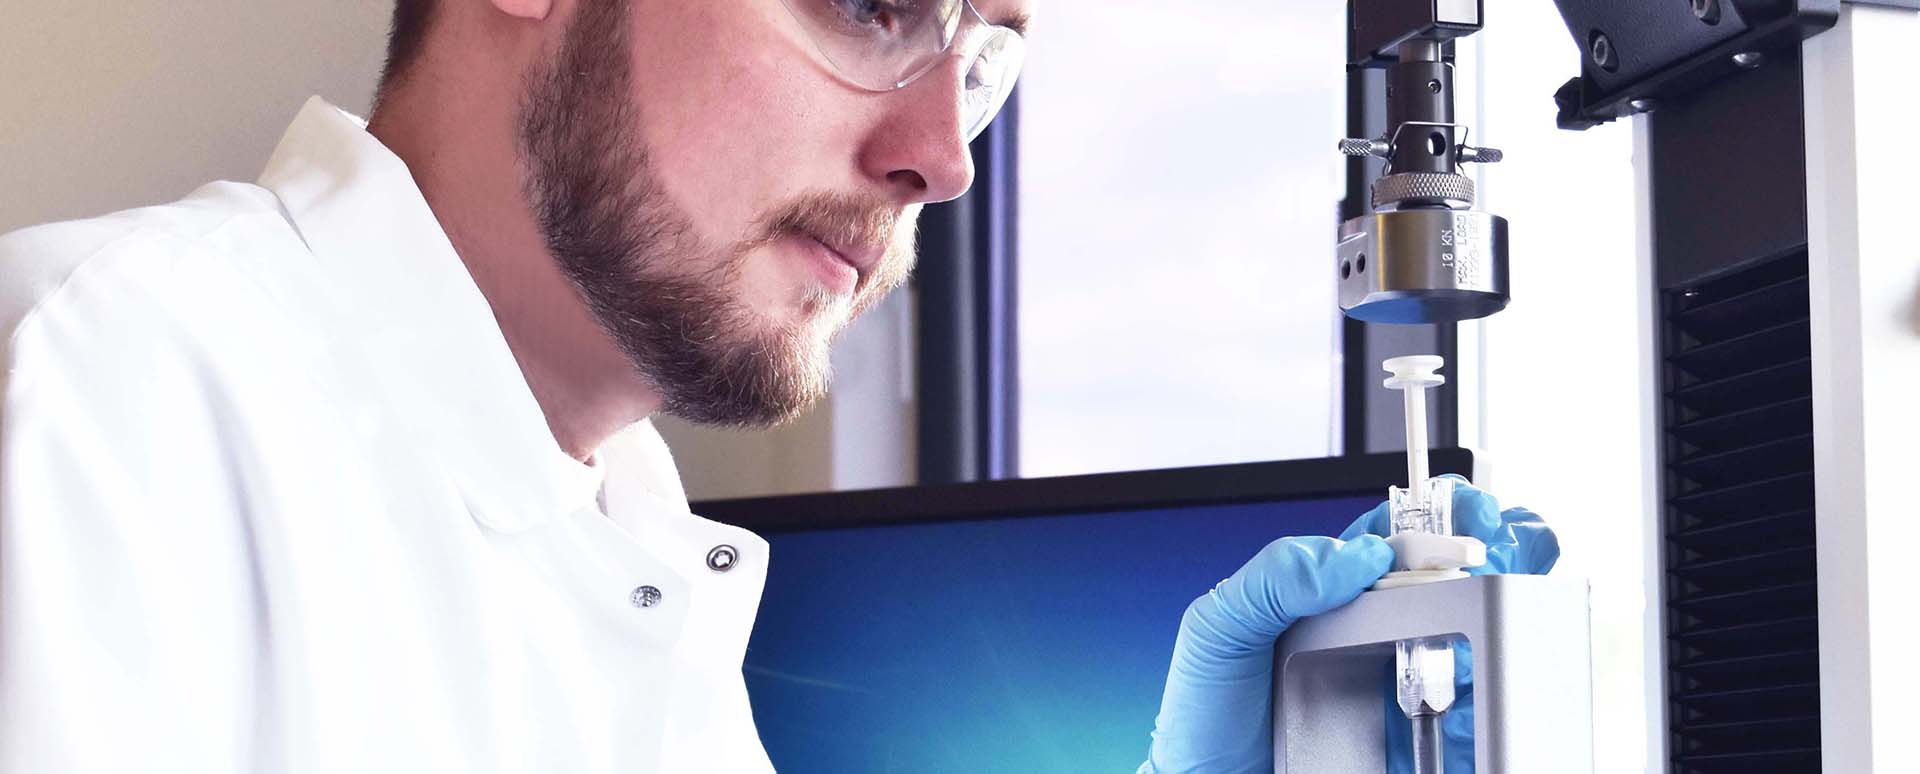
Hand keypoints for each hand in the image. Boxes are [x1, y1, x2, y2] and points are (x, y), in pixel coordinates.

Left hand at [1137, 476, 1558, 773]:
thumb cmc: (1206, 710)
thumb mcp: (1218, 626)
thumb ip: (1277, 576)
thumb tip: (1360, 555)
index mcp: (1330, 588)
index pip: (1400, 534)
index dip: (1443, 513)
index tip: (1470, 513)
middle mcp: (1374, 629)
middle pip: (1458, 577)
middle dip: (1499, 553)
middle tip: (1506, 556)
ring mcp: (1399, 682)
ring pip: (1477, 640)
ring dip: (1502, 619)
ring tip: (1498, 621)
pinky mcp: (1414, 738)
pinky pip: (1468, 716)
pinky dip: (1485, 704)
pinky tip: (1468, 701)